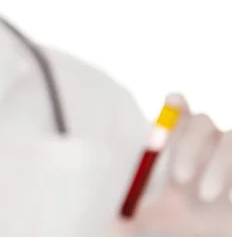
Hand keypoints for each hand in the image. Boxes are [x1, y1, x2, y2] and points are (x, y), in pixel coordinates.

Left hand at [113, 94, 231, 236]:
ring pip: (230, 139)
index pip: (179, 110)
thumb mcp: (161, 215)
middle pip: (202, 121)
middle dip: (188, 145)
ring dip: (218, 165)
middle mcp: (211, 139)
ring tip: (207, 195)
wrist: (221, 231)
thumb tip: (111, 226)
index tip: (169, 109)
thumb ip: (138, 215)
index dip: (175, 106)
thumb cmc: (189, 216)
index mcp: (182, 141)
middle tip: (179, 177)